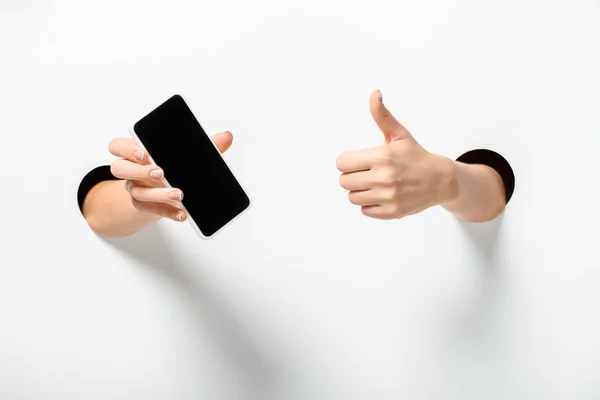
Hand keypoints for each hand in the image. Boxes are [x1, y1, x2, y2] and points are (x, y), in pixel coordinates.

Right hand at [108, 131, 233, 221]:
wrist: (160, 190)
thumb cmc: (171, 165)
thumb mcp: (185, 154)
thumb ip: (205, 145)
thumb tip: (226, 137)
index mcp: (135, 150)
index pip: (117, 146)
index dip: (127, 149)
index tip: (144, 153)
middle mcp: (130, 170)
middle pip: (120, 168)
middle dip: (140, 170)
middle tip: (161, 173)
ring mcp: (135, 188)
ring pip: (137, 191)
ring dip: (158, 194)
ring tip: (179, 194)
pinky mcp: (143, 206)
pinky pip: (151, 210)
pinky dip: (168, 212)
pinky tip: (181, 214)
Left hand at [336, 91, 456, 218]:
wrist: (442, 180)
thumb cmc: (416, 156)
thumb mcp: (399, 135)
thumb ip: (382, 116)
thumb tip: (374, 94)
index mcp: (382, 157)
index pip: (342, 163)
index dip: (348, 161)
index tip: (358, 161)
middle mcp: (384, 178)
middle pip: (344, 181)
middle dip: (352, 176)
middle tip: (366, 173)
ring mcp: (388, 196)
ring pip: (352, 197)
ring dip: (360, 191)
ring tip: (374, 184)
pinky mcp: (392, 212)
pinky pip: (365, 211)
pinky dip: (370, 204)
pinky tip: (382, 195)